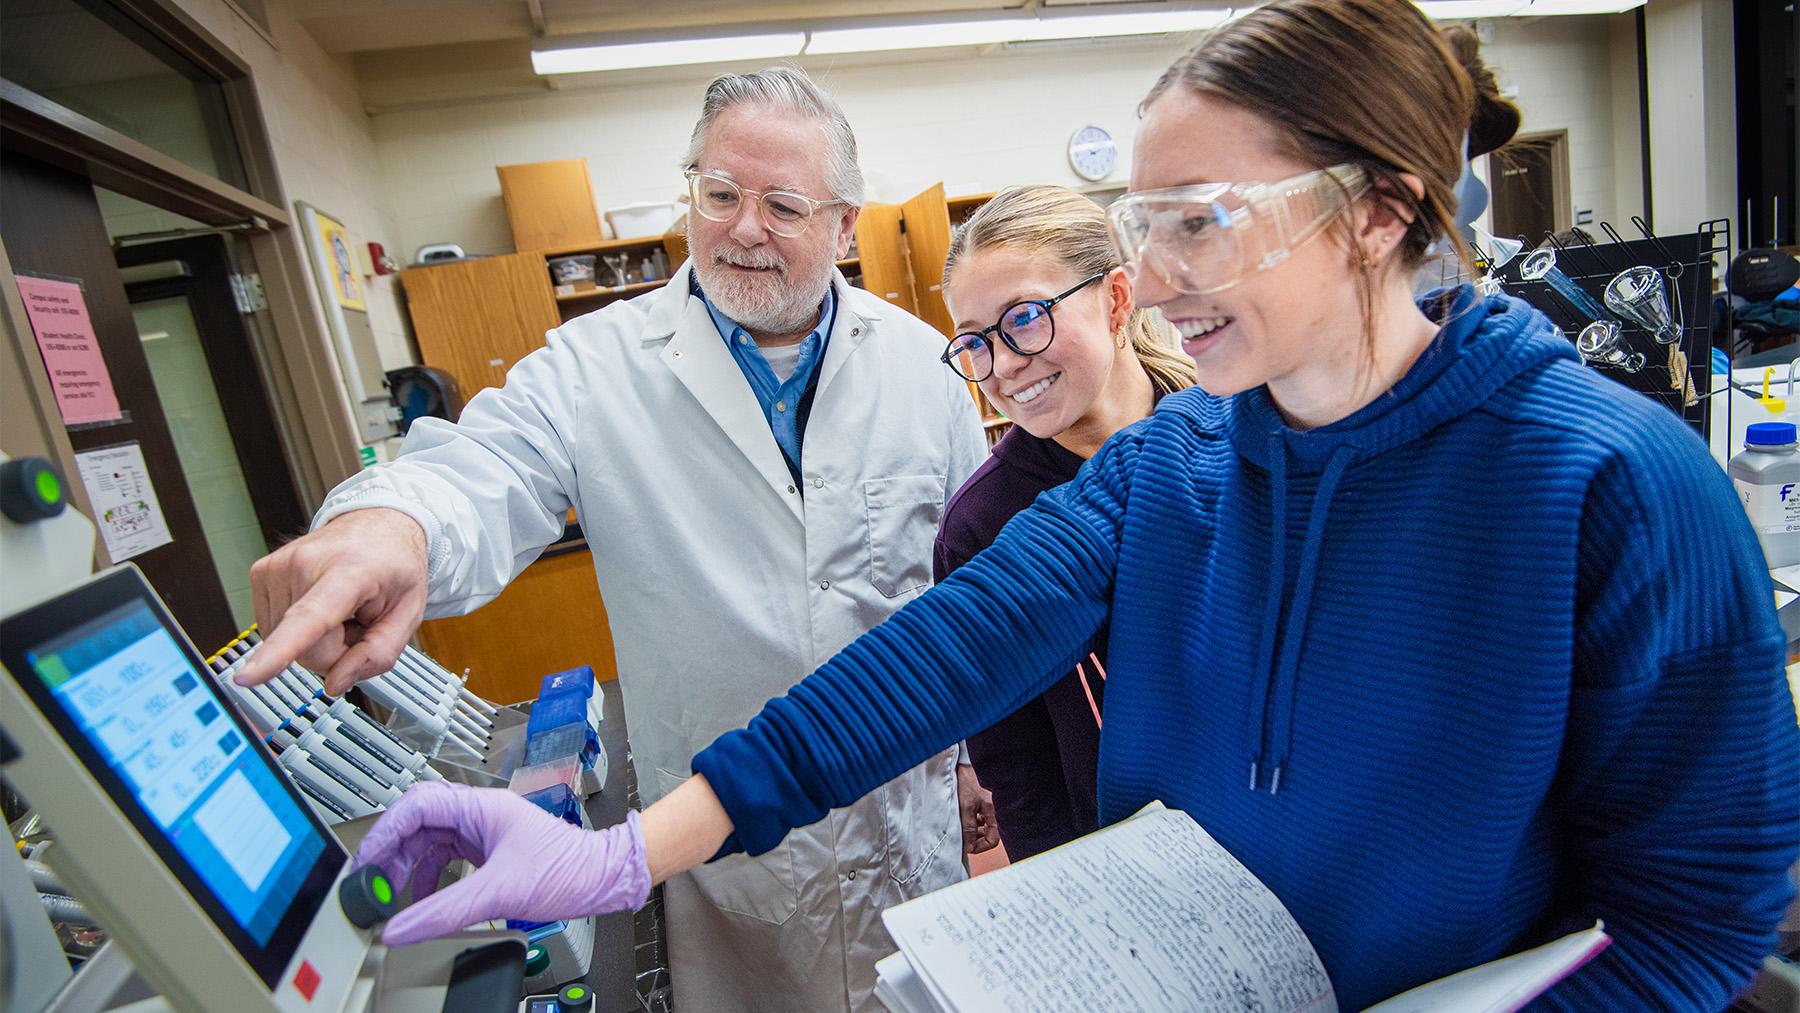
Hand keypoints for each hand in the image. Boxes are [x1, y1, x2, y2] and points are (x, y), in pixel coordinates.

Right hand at [238, 508, 428, 693]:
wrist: (376, 525)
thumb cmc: (393, 566)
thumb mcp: (409, 613)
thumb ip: (378, 655)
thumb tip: (334, 684)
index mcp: (349, 571)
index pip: (309, 618)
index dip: (279, 651)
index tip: (248, 676)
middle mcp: (304, 564)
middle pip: (307, 651)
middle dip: (335, 650)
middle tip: (356, 619)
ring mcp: (276, 567)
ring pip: (287, 644)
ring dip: (317, 637)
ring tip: (338, 607)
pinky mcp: (259, 573)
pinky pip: (274, 631)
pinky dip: (300, 628)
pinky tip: (318, 604)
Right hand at [354, 781, 650, 945]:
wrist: (603, 877)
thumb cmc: (568, 869)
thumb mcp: (499, 892)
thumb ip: (444, 911)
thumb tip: (400, 926)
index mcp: (481, 806)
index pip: (416, 805)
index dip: (385, 832)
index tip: (366, 862)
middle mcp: (479, 812)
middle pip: (417, 822)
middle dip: (392, 852)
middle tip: (373, 884)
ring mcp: (483, 830)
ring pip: (429, 841)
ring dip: (408, 867)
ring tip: (394, 896)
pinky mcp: (488, 849)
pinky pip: (446, 857)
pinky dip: (429, 878)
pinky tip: (425, 900)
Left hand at [956, 762, 998, 854]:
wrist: (963, 763)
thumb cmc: (967, 781)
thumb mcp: (966, 807)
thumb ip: (968, 828)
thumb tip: (968, 846)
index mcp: (994, 813)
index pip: (993, 840)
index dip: (980, 846)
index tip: (967, 847)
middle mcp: (994, 811)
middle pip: (989, 834)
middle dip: (976, 839)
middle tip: (963, 840)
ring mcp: (988, 806)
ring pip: (983, 826)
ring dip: (973, 830)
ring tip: (961, 828)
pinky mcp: (981, 802)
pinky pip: (979, 818)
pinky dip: (972, 821)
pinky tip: (962, 818)